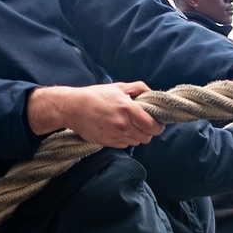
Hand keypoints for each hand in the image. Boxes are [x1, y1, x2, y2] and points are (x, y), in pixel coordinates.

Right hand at [27, 82, 164, 147]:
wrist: (73, 108)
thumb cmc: (96, 96)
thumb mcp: (119, 87)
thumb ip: (139, 88)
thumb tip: (153, 94)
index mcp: (128, 110)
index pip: (153, 126)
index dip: (158, 125)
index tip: (157, 121)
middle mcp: (123, 125)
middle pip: (147, 137)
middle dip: (149, 131)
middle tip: (144, 123)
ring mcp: (115, 136)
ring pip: (137, 142)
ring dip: (137, 135)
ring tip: (129, 125)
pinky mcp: (108, 143)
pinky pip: (125, 145)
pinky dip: (126, 139)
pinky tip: (119, 129)